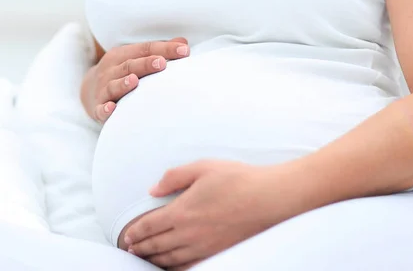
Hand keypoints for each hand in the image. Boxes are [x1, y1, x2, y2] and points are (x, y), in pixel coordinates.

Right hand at [81, 37, 189, 122]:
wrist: (90, 90)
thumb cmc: (123, 72)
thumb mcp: (136, 57)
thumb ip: (159, 51)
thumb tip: (184, 43)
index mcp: (123, 54)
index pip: (146, 49)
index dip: (165, 49)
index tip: (185, 51)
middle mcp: (112, 69)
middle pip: (130, 65)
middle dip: (146, 64)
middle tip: (161, 63)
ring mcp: (104, 88)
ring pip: (114, 85)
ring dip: (124, 84)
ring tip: (135, 81)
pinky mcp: (98, 108)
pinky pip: (101, 108)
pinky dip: (105, 109)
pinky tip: (112, 108)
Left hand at [123, 160, 288, 269]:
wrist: (268, 198)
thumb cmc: (237, 179)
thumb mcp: (203, 167)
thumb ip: (174, 177)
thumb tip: (153, 189)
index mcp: (182, 211)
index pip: (150, 226)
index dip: (136, 232)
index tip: (128, 236)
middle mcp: (189, 234)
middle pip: (157, 246)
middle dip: (141, 248)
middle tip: (131, 249)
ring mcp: (203, 247)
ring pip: (170, 259)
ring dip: (154, 259)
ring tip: (145, 258)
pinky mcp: (217, 253)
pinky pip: (189, 266)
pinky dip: (174, 268)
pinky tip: (171, 266)